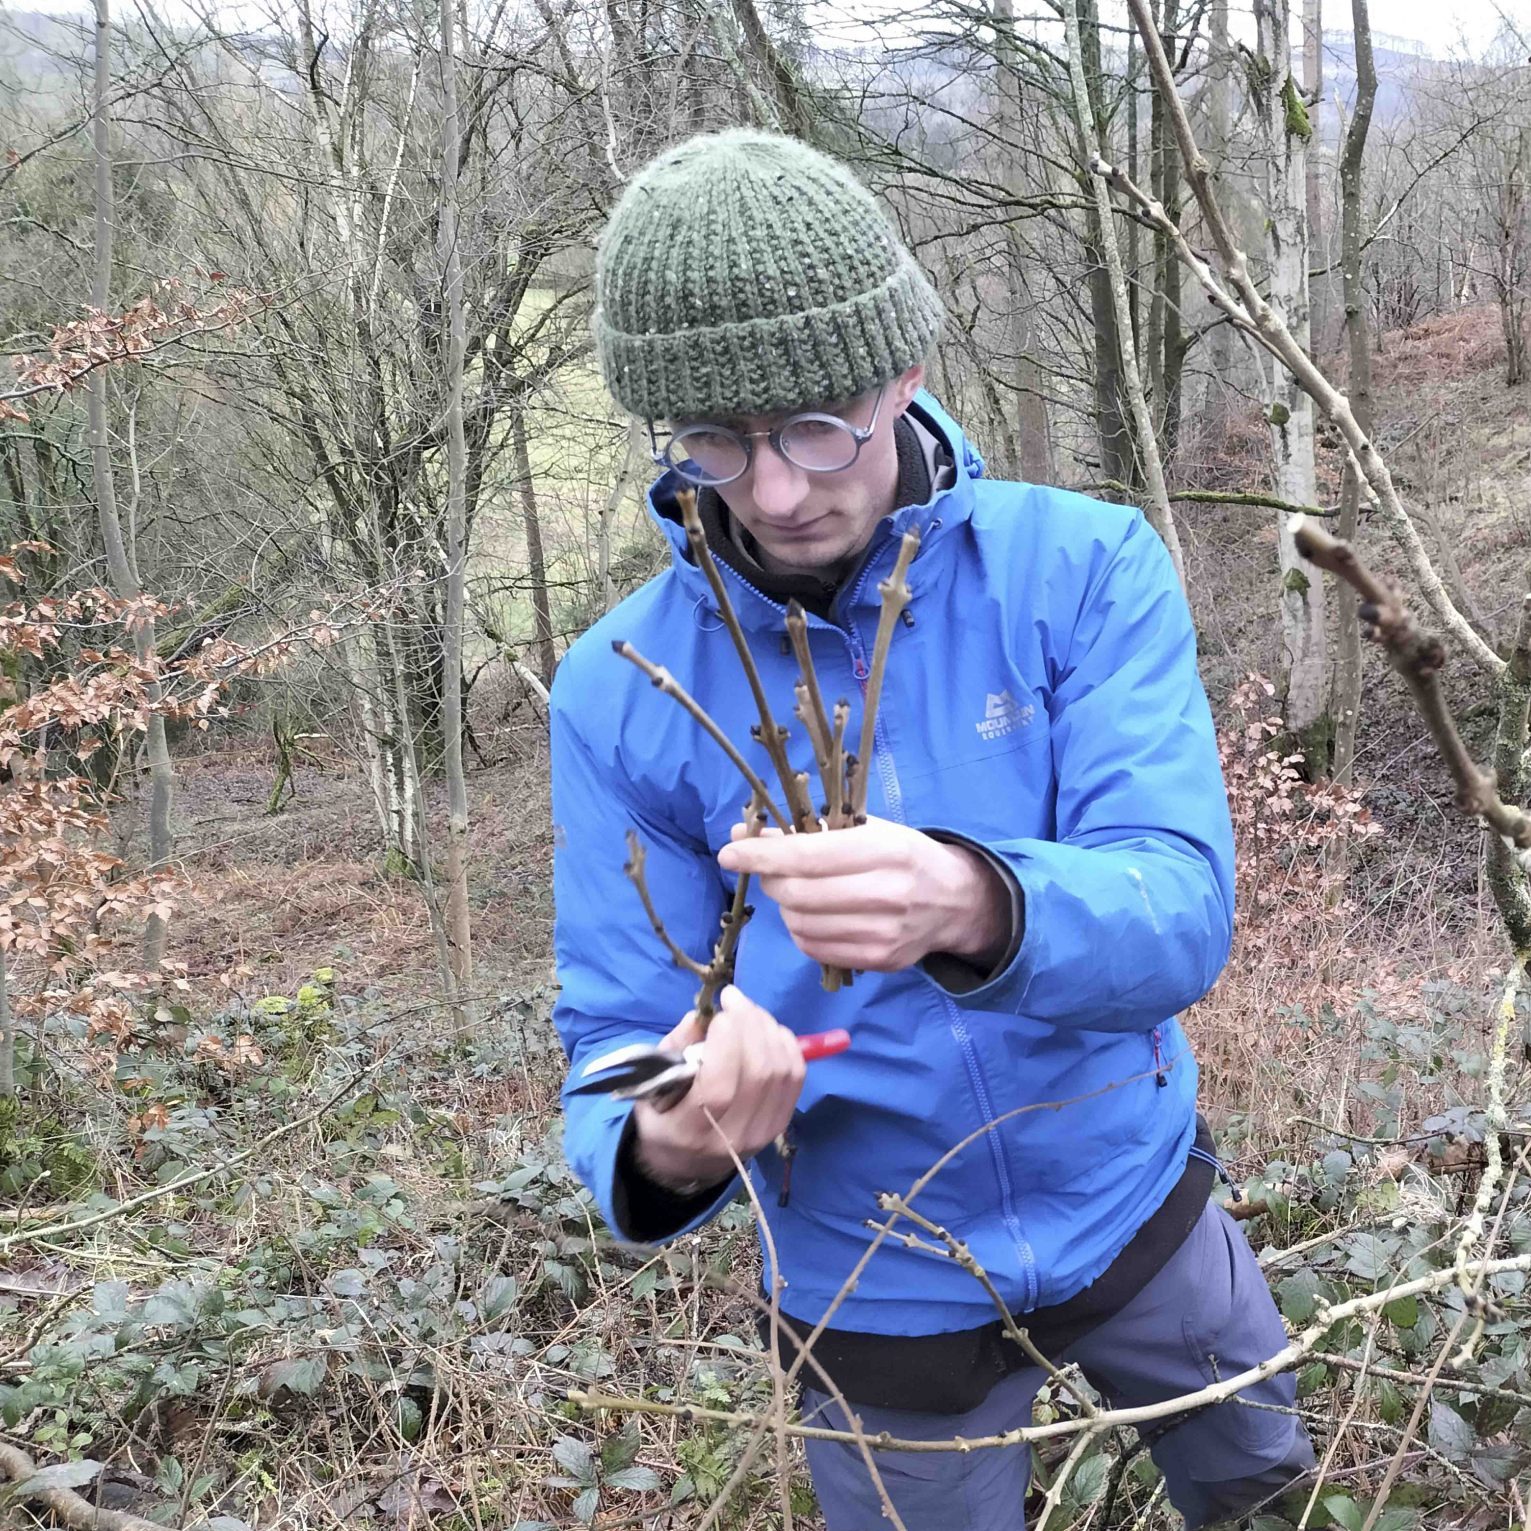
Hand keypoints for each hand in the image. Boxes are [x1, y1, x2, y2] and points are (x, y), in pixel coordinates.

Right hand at [630, 985, 806, 1191]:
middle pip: (758, 1073)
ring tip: (748, 1011)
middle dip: (750, 1024)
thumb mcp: (650, 1086)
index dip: (726, 1043)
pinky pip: (796, 1077)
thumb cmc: (662, 1118)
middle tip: (734, 999)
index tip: (718, 1013)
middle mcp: (731, 1137)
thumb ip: (674, 1049)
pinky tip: (768, 1029)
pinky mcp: (781, 1124)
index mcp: (689, 1131)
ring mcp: (762, 1133)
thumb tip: (701, 1015)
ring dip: (768, 1029)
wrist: (687, 1164)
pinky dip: (787, 1044)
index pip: (719, 1087)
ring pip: (781, 1071)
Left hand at [716, 817, 1010, 972]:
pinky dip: (801, 930)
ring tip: (798, 892)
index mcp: (886, 850)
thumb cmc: (904, 856)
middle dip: (771, 880)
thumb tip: (743, 832)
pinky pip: (816, 948)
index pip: (807, 857)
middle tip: (771, 870)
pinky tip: (813, 915)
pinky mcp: (880, 960)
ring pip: (802, 924)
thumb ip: (808, 831)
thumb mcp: (867, 829)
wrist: (956, 900)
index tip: (730, 852)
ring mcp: (885, 933)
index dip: (762, 856)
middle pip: (799, 894)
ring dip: (786, 907)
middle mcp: (888, 894)